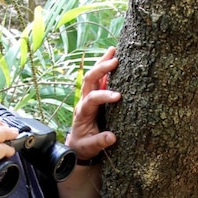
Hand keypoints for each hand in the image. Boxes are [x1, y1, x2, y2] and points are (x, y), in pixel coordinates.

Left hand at [66, 46, 121, 162]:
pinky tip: (114, 58)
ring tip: (114, 50)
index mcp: (83, 112)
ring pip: (93, 76)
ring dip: (102, 62)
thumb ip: (99, 142)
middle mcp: (84, 101)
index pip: (92, 99)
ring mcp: (89, 97)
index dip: (104, 95)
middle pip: (89, 80)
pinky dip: (106, 69)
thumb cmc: (84, 146)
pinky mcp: (95, 96)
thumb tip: (112, 137)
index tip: (118, 96)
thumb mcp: (90, 147)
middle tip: (115, 60)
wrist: (78, 145)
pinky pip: (100, 80)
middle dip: (101, 69)